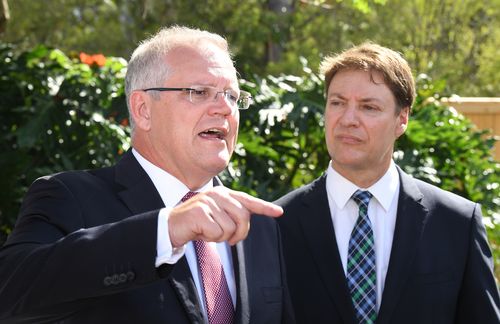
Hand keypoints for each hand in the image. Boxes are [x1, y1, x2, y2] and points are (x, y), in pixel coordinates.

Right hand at [168, 187, 282, 246]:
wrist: (170, 227)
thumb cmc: (196, 224)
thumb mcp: (216, 217)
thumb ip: (231, 215)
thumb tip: (247, 221)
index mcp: (223, 194)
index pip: (248, 200)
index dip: (265, 207)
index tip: (280, 212)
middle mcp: (216, 195)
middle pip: (243, 217)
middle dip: (239, 233)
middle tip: (228, 240)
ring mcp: (207, 202)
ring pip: (230, 228)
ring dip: (220, 237)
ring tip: (207, 232)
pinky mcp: (199, 213)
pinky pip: (216, 233)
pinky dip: (209, 239)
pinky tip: (199, 233)